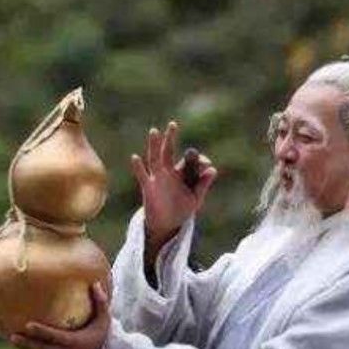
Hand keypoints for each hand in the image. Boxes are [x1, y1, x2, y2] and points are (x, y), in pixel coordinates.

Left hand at [10, 282, 110, 348]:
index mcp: (75, 341)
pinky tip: (19, 342)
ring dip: (25, 348)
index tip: (28, 325)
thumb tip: (95, 283)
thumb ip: (100, 301)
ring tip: (10, 339)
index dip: (41, 332)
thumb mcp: (105, 317)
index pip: (55, 337)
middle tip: (12, 336)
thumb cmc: (104, 331)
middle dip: (27, 344)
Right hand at [131, 121, 217, 251]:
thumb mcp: (196, 198)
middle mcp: (169, 172)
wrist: (167, 224)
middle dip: (170, 139)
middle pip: (168, 152)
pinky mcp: (148, 188)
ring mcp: (157, 179)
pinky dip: (138, 167)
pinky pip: (143, 176)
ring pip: (155, 159)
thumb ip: (203, 184)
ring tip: (154, 131)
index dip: (198, 160)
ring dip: (154, 146)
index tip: (206, 164)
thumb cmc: (182, 209)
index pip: (189, 161)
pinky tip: (135, 157)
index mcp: (182, 173)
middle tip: (173, 125)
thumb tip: (213, 169)